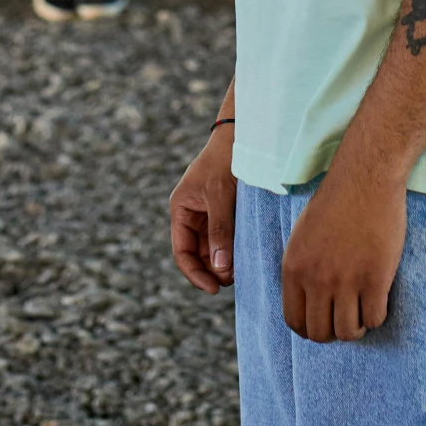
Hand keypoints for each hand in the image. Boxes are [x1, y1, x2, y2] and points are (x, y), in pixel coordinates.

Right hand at [169, 127, 235, 293]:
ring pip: (214, 249)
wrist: (242, 135)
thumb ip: (219, 232)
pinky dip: (233, 249)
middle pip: (199, 254)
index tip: (213, 289)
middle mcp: (192, 215)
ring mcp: (208, 214)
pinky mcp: (225, 212)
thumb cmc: (224, 161)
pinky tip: (244, 256)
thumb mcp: (219, 196)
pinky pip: (226, 238)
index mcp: (181, 210)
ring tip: (240, 269)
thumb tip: (220, 269)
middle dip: (213, 270)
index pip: (182, 252)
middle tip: (234, 279)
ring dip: (225, 262)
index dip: (195, 274)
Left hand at [280, 159, 404, 341]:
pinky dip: (376, 316)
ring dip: (356, 328)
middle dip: (333, 333)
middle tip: (345, 321)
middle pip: (320, 333)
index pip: (294, 321)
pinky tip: (377, 301)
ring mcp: (346, 281)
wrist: (365, 178)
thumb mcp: (302, 234)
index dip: (309, 329)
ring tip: (361, 314)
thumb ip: (302, 268)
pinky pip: (375, 318)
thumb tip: (306, 300)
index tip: (323, 324)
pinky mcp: (375, 279)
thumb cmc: (336, 202)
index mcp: (294, 267)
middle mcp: (316, 279)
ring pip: (347, 332)